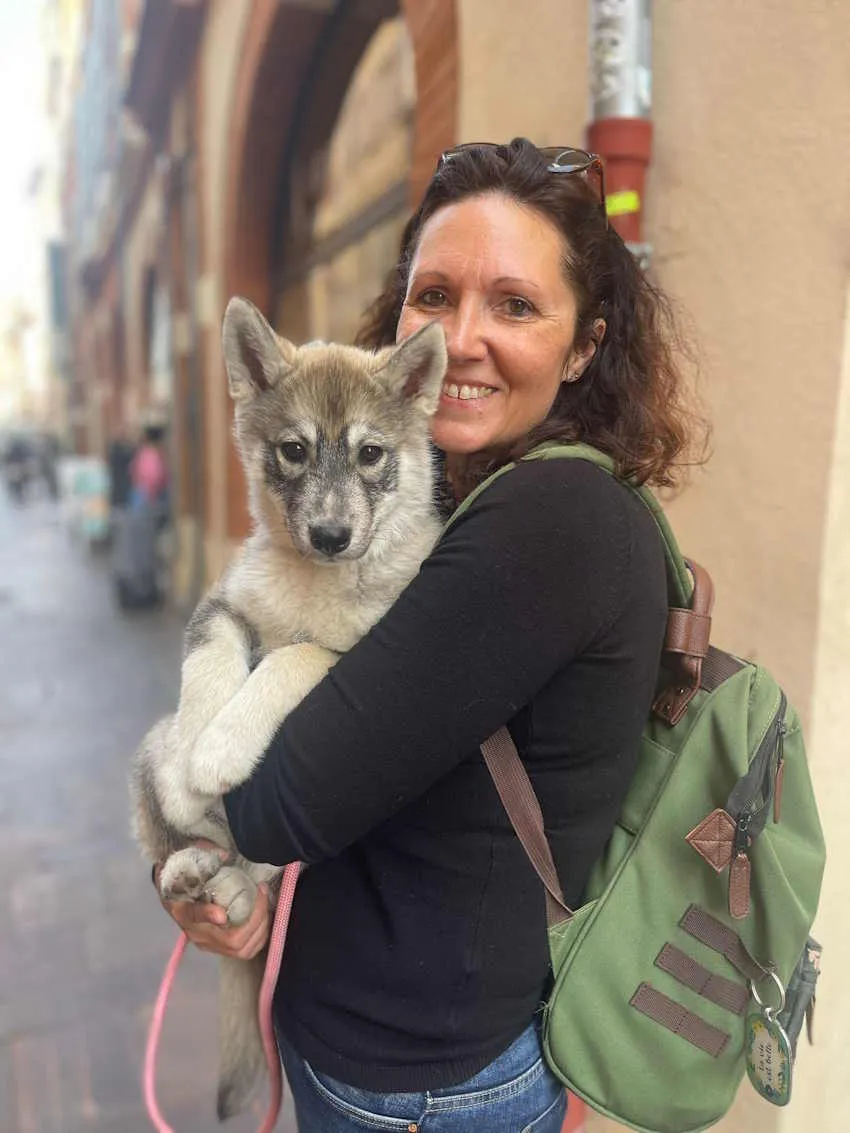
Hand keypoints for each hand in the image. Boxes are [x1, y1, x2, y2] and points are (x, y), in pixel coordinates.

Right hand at [154, 845, 270, 960]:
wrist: (173, 896)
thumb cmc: (181, 877)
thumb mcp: (185, 862)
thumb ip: (201, 855)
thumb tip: (223, 855)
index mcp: (181, 909)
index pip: (192, 915)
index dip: (207, 916)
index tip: (221, 914)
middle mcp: (195, 932)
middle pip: (229, 939)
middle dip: (254, 917)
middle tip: (261, 892)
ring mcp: (209, 944)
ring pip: (241, 948)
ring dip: (261, 926)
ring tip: (265, 902)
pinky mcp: (220, 948)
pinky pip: (246, 951)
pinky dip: (260, 935)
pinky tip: (264, 917)